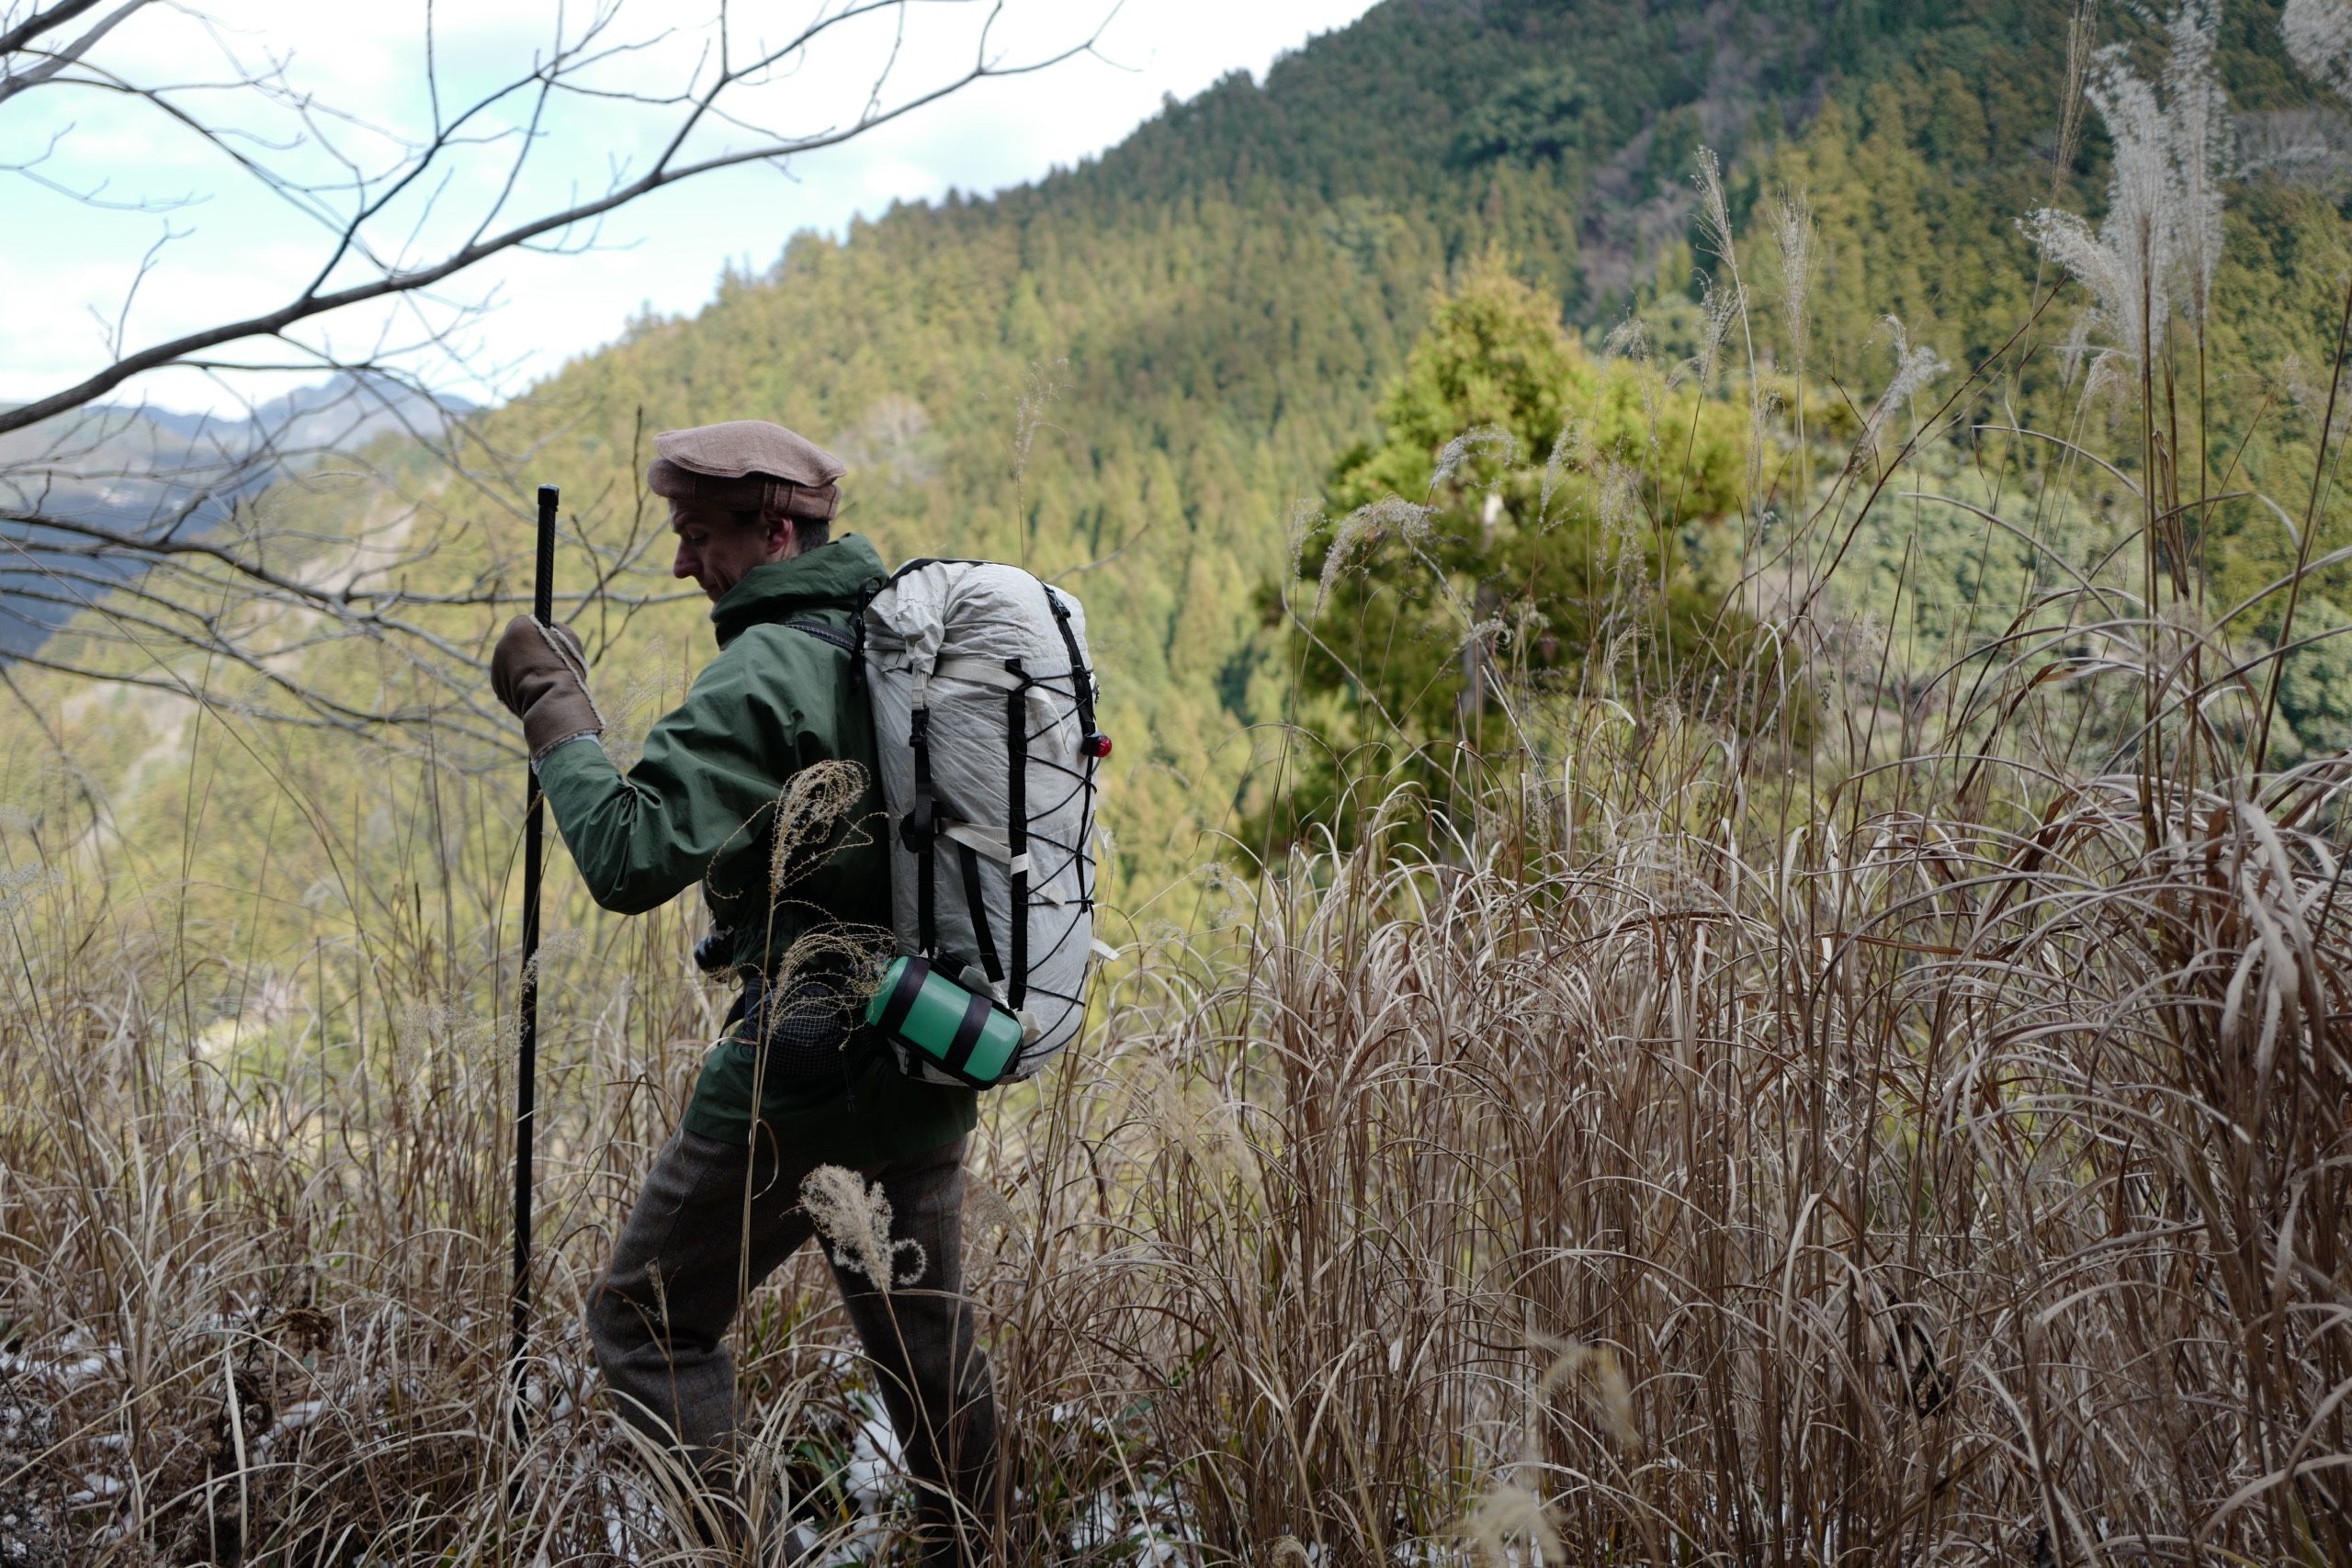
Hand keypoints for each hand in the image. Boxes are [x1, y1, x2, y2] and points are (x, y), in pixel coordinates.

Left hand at [492, 616, 603, 761]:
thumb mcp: (569, 640)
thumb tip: (549, 626)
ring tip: (543, 679)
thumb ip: (555, 627)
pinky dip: (519, 684)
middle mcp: (502, 645)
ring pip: (511, 662)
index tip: (546, 640)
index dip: (536, 631)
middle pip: (515, 642)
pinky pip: (508, 679)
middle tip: (547, 662)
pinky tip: (534, 690)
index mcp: (518, 629)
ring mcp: (496, 666)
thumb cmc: (565, 669)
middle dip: (527, 650)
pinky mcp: (497, 686)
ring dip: (524, 667)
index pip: (523, 621)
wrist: (554, 702)